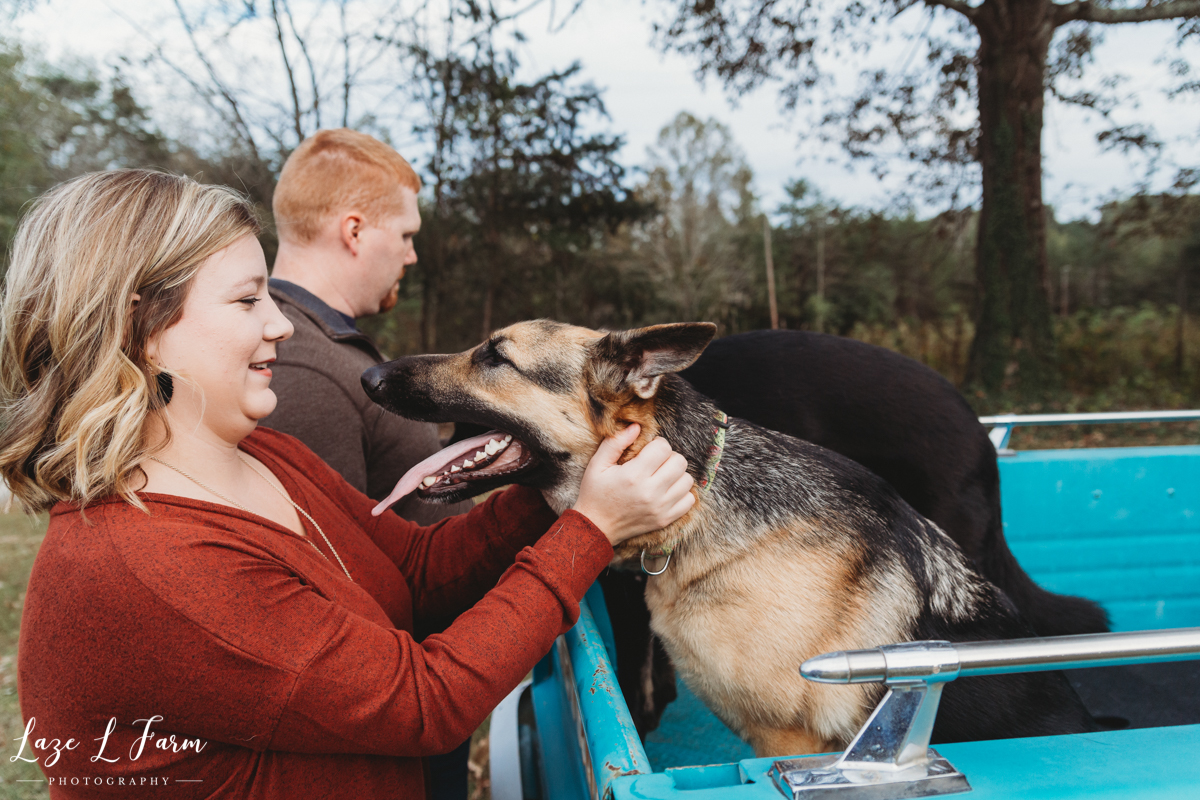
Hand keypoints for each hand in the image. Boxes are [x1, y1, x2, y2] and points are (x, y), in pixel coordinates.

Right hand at [572, 423, 695, 546]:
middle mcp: (650, 492)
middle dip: (669, 457)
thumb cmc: (595, 493)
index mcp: (633, 475)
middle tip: (656, 463)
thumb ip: (616, 442)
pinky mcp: (665, 519)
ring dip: (676, 475)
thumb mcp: (597, 464)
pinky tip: (666, 491)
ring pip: (687, 480)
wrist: (595, 527)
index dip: (657, 444)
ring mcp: (660, 507)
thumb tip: (637, 426)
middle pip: (679, 462)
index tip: (648, 450)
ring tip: (661, 477)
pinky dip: (681, 493)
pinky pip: (689, 500)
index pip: (663, 448)